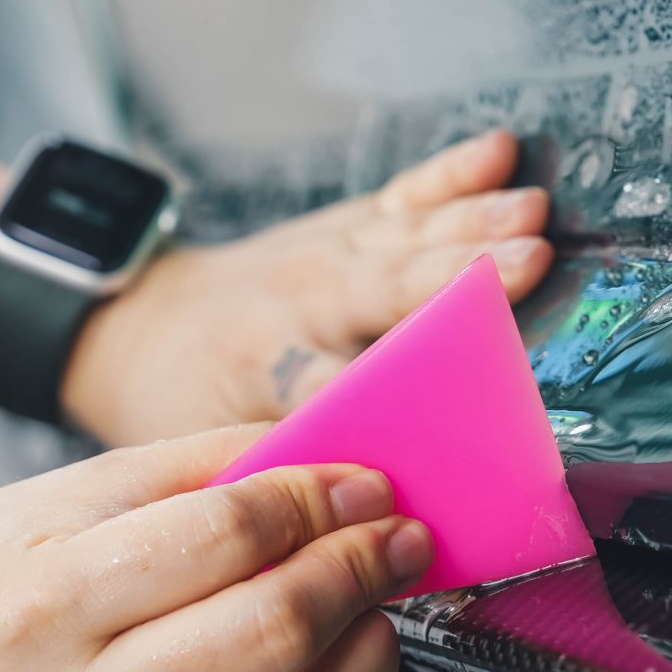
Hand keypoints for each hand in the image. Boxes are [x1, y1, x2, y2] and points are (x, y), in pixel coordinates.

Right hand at [0, 425, 430, 671]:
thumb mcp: (51, 500)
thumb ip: (193, 471)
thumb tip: (322, 456)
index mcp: (33, 610)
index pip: (220, 539)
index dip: (314, 499)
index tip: (360, 481)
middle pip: (275, 634)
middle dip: (359, 568)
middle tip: (393, 533)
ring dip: (372, 647)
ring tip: (373, 597)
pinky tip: (324, 652)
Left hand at [60, 130, 551, 445]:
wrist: (140, 327)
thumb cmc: (186, 400)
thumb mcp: (212, 454)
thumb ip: (289, 471)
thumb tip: (371, 517)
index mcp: (269, 369)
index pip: (338, 383)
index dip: (396, 391)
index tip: (460, 402)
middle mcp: (304, 303)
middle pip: (390, 290)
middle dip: (457, 277)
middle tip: (526, 265)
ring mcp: (328, 255)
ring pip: (408, 238)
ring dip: (474, 224)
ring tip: (531, 214)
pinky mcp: (348, 227)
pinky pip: (408, 198)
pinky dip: (454, 174)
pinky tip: (499, 154)